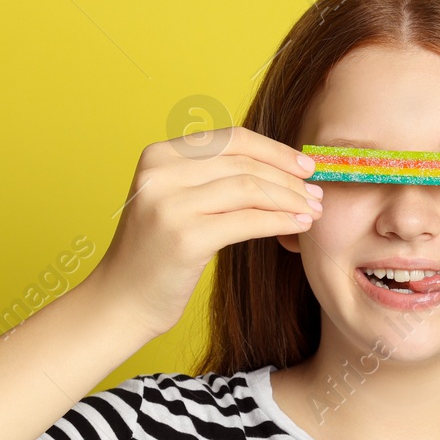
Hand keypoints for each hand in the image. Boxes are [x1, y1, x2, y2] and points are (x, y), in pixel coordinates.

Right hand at [89, 127, 322, 337]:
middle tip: (317, 191)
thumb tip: (277, 163)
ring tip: (313, 210)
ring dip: (290, 199)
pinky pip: (248, 221)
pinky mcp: (185, 238)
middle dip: (289, 176)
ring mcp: (170, 205)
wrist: (122, 300)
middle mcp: (160, 173)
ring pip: (250, 189)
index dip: (275, 150)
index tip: (305, 165)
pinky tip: (299, 226)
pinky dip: (281, 221)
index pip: (231, 139)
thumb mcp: (175, 200)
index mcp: (159, 155)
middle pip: (244, 162)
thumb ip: (210, 176)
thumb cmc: (157, 254)